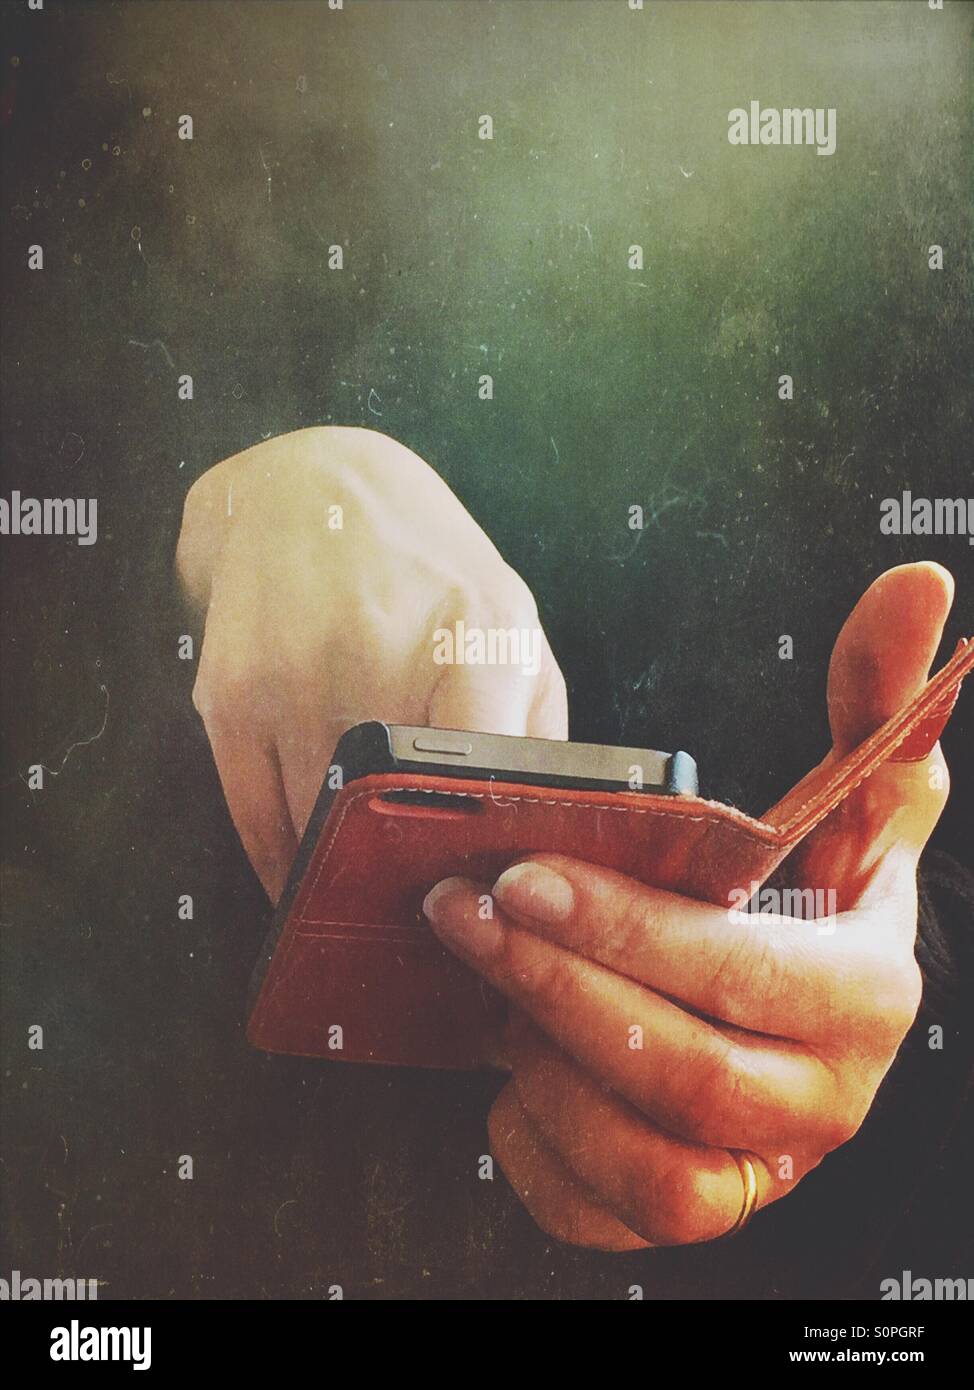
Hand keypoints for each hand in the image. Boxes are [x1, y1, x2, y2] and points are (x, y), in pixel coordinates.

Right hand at [176, 426, 566, 900]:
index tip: (485, 892)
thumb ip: (539, 728)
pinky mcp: (229, 698)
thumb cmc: (429, 572)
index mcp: (477, 633)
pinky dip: (287, 862)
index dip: (482, 848)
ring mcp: (293, 678)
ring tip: (370, 885)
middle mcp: (378, 653)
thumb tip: (540, 837)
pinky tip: (314, 868)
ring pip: (319, 834)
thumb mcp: (512, 623)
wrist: (306, 491)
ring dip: (346, 874)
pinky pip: (254, 824)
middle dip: (410, 878)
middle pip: (393, 821)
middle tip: (427, 908)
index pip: (484, 772)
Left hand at [423, 562, 954, 1249]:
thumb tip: (914, 582)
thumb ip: (875, 695)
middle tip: (467, 910)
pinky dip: (541, 1151)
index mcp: (870, 992)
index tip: (528, 871)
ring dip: (548, 1068)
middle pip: (687, 1073)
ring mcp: (764, 1172)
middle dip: (557, 987)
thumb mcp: (843, 790)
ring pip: (651, 1165)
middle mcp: (830, 1100)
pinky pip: (606, 1214)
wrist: (778, 997)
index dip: (633, 931)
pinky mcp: (693, 1210)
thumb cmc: (800, 888)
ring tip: (493, 983)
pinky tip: (511, 1072)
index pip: (752, 976)